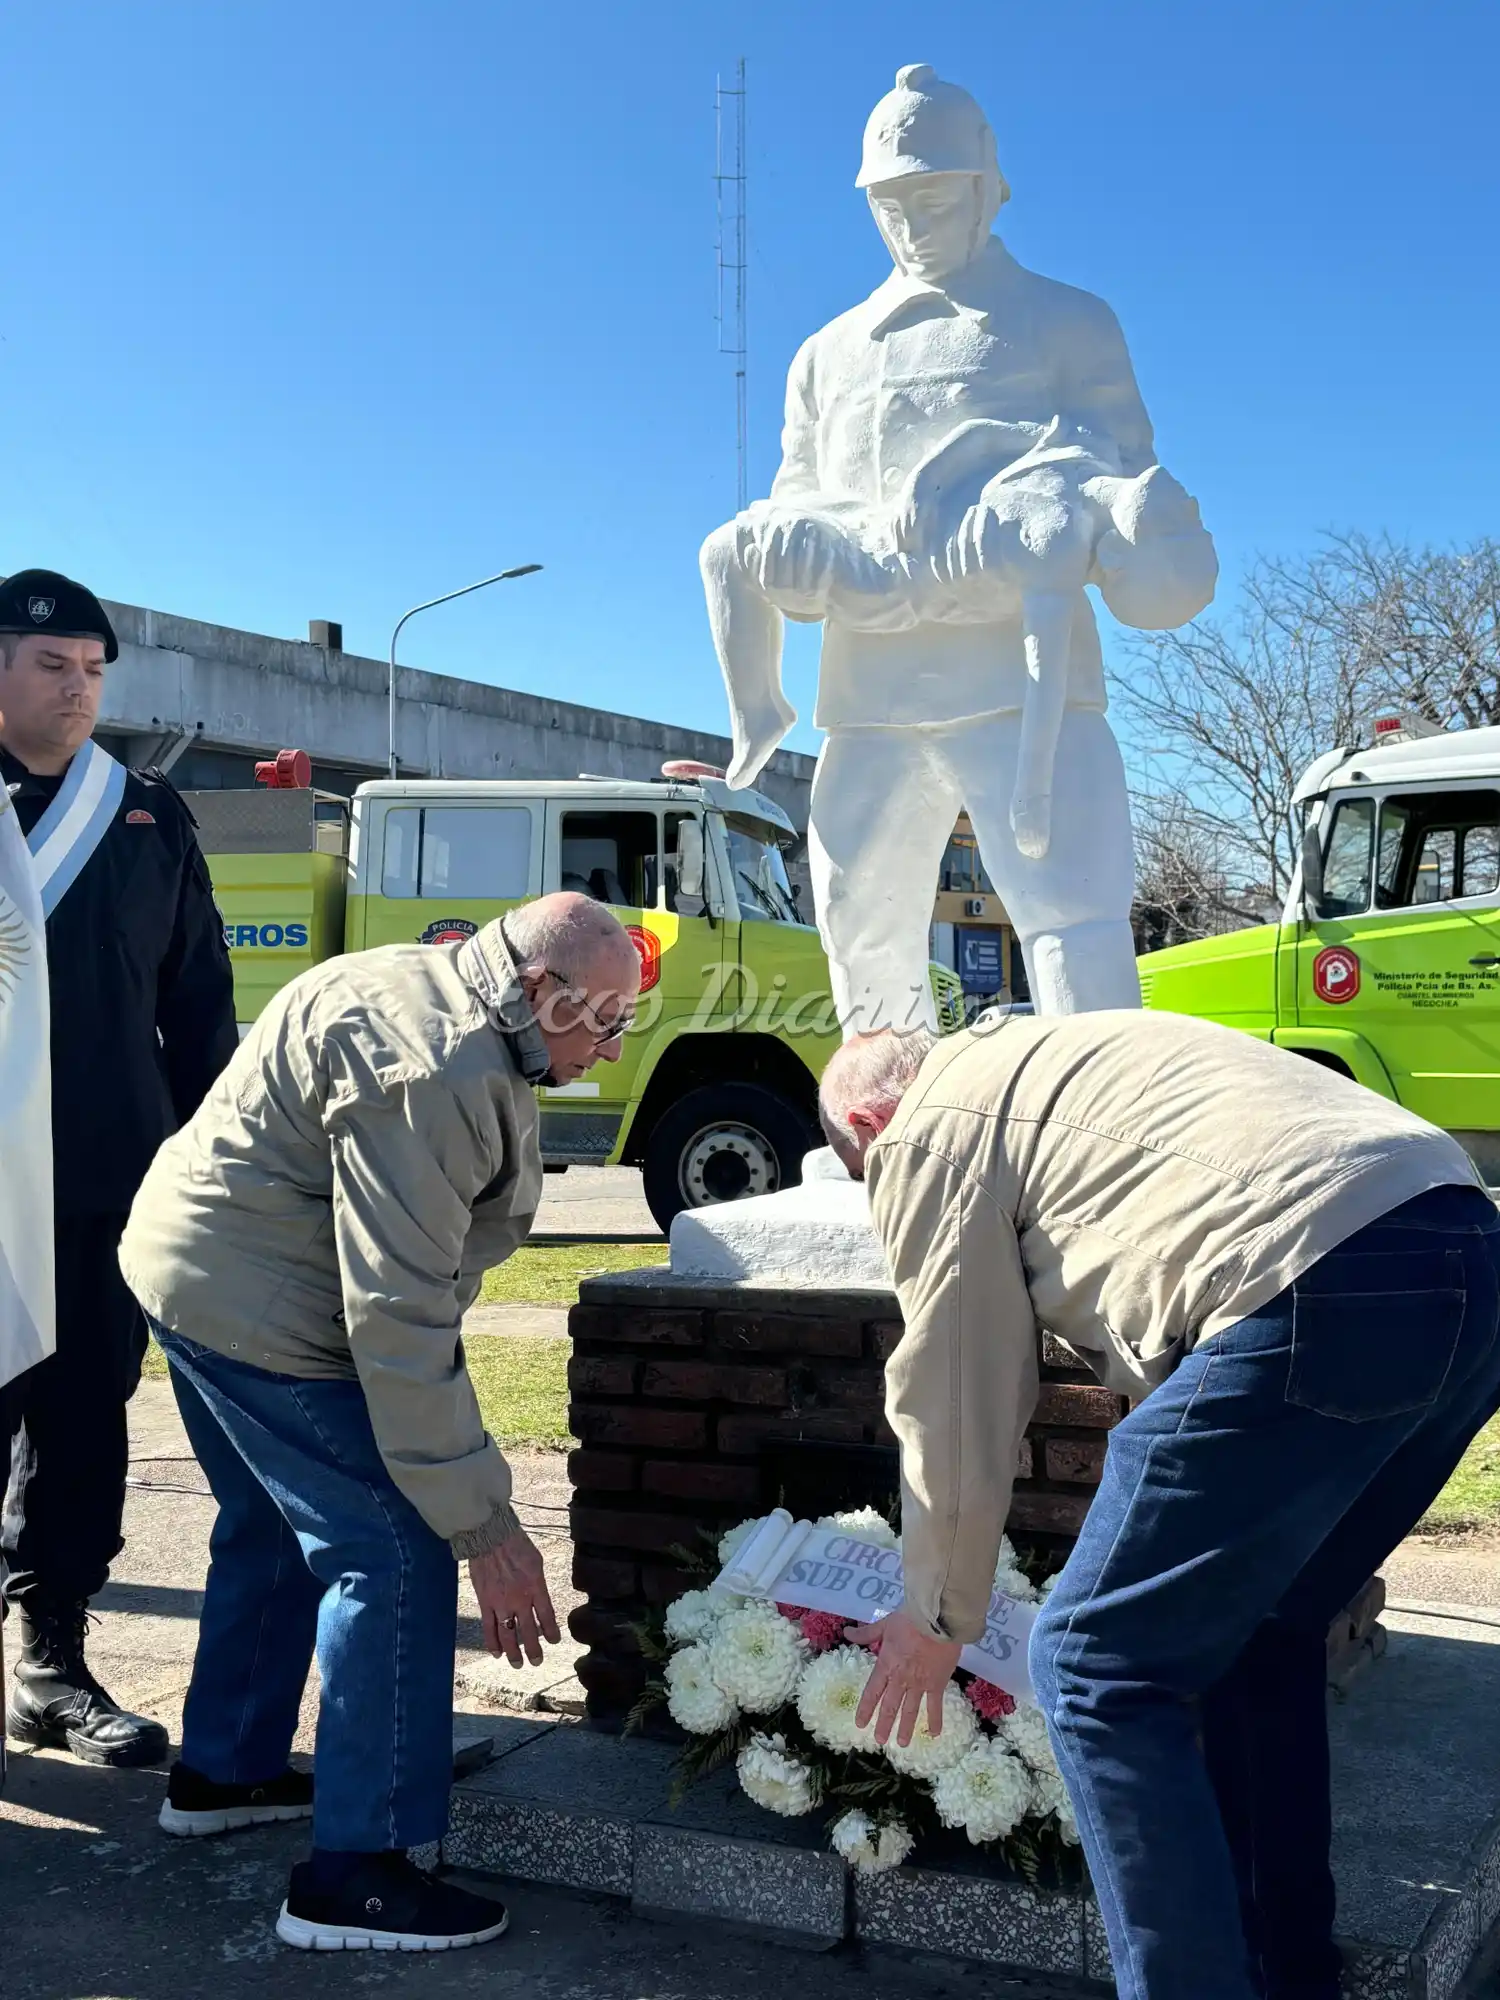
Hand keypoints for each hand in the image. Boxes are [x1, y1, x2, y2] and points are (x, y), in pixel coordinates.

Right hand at [469, 1532, 560, 1669]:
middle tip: (537, 1662)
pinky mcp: (485, 1602)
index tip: (554, 1641)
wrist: (490, 1537)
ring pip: (508, 1635)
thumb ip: (539, 1584)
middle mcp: (520, 1599)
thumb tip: (541, 1599)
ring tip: (518, 1664)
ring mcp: (501, 1603)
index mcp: (536, 1587)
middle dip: (534, 1649)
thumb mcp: (536, 1562)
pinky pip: (488, 1628)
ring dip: (514, 1652)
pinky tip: (497, 1653)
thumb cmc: (516, 1545)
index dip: (551, 1632)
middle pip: (529, 1632)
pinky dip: (492, 1643)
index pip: (547, 1616)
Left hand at [846, 1610, 961, 1748]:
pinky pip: (935, 1705)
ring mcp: (919, 1684)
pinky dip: (935, 1719)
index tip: (860, 1724)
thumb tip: (847, 1632)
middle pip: (890, 1706)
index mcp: (886, 1666)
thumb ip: (866, 1634)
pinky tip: (934, 1733)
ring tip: (902, 1744)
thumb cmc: (909, 1620)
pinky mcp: (937, 1684)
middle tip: (880, 1740)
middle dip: (884, 1724)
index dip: (865, 1709)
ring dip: (906, 1728)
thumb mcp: (884, 1625)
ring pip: (910, 1710)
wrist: (936, 1620)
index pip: (872, 1692)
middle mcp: (900, 1679)